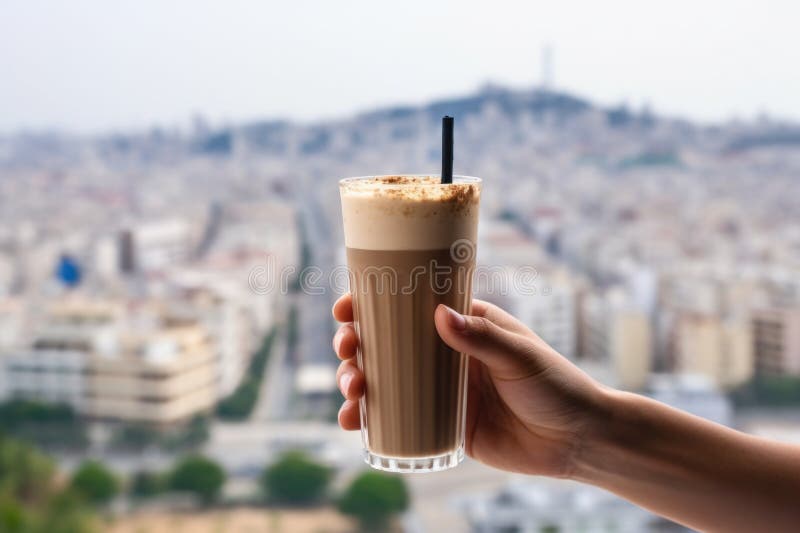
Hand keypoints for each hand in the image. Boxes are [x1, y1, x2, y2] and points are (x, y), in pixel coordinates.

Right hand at [331, 293, 606, 476]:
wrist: (576, 441)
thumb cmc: (556, 386)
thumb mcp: (521, 356)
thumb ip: (482, 337)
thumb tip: (439, 314)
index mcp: (463, 325)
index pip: (409, 306)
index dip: (372, 305)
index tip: (346, 309)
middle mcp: (444, 354)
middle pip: (386, 343)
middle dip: (355, 345)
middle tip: (347, 351)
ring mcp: (440, 390)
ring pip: (385, 380)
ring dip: (356, 381)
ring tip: (351, 391)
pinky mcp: (442, 425)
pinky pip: (398, 419)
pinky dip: (371, 421)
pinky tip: (354, 424)